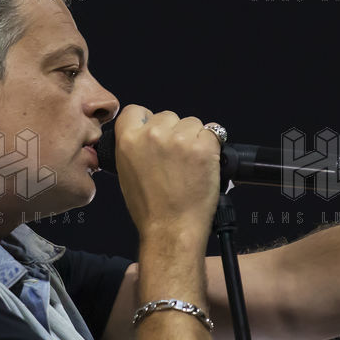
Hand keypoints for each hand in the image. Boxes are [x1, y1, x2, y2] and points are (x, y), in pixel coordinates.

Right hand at [113, 105, 221, 237]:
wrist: (171, 229)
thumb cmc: (150, 210)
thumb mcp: (126, 174)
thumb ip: (134, 149)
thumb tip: (146, 137)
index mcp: (128, 140)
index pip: (136, 110)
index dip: (148, 120)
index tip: (156, 133)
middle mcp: (152, 134)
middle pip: (168, 116)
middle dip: (175, 133)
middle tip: (177, 160)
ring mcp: (178, 139)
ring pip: (192, 123)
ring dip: (195, 140)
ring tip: (191, 166)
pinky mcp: (202, 147)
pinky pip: (213, 133)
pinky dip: (212, 147)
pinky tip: (203, 166)